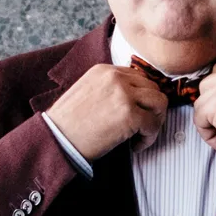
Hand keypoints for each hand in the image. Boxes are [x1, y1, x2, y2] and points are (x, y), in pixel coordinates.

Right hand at [46, 64, 168, 160]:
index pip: (139, 77)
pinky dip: (149, 138)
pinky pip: (153, 124)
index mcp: (105, 70)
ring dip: (155, 121)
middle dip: (152, 109)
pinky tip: (135, 146)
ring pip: (160, 102)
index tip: (137, 112)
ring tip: (141, 135)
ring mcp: (124, 95)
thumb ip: (109, 89)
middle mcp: (116, 78)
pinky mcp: (130, 115)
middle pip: (152, 88)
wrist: (56, 139)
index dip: (142, 97)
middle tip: (142, 127)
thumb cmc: (67, 123)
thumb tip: (132, 99)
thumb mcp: (86, 92)